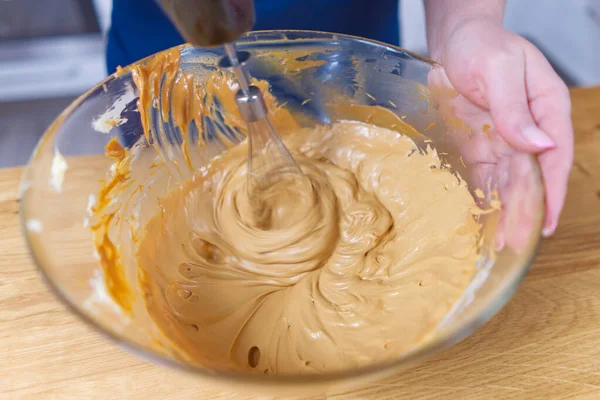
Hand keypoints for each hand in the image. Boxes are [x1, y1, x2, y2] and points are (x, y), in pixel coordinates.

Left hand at [429, 18, 572, 236]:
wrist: (453, 44)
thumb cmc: (482, 46)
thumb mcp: (500, 69)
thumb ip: (514, 108)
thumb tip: (539, 146)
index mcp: (546, 108)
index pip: (555, 156)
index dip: (552, 190)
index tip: (546, 220)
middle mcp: (529, 129)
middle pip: (531, 177)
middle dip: (525, 211)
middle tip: (515, 244)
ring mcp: (504, 140)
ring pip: (508, 183)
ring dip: (505, 213)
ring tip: (499, 244)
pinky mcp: (480, 147)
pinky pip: (484, 178)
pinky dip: (483, 200)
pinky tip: (481, 222)